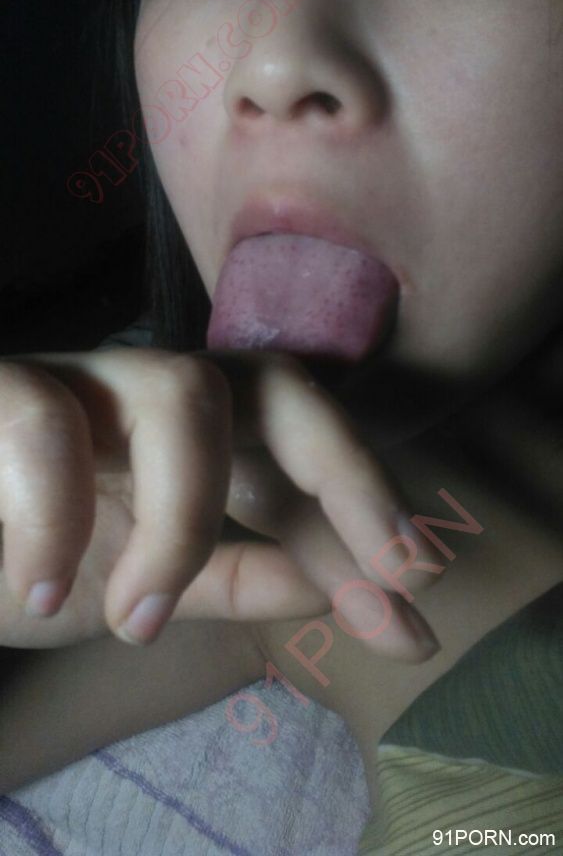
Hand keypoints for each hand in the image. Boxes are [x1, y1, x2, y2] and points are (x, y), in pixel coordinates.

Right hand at [0, 347, 442, 656]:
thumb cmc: (24, 553)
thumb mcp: (143, 585)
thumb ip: (235, 576)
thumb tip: (335, 586)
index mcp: (193, 444)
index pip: (306, 448)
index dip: (370, 511)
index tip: (419, 603)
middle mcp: (151, 396)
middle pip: (276, 383)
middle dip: (346, 470)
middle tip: (391, 570)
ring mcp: (78, 382)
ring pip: (181, 392)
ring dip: (180, 520)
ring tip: (138, 618)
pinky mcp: (0, 392)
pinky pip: (41, 424)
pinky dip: (53, 516)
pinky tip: (36, 588)